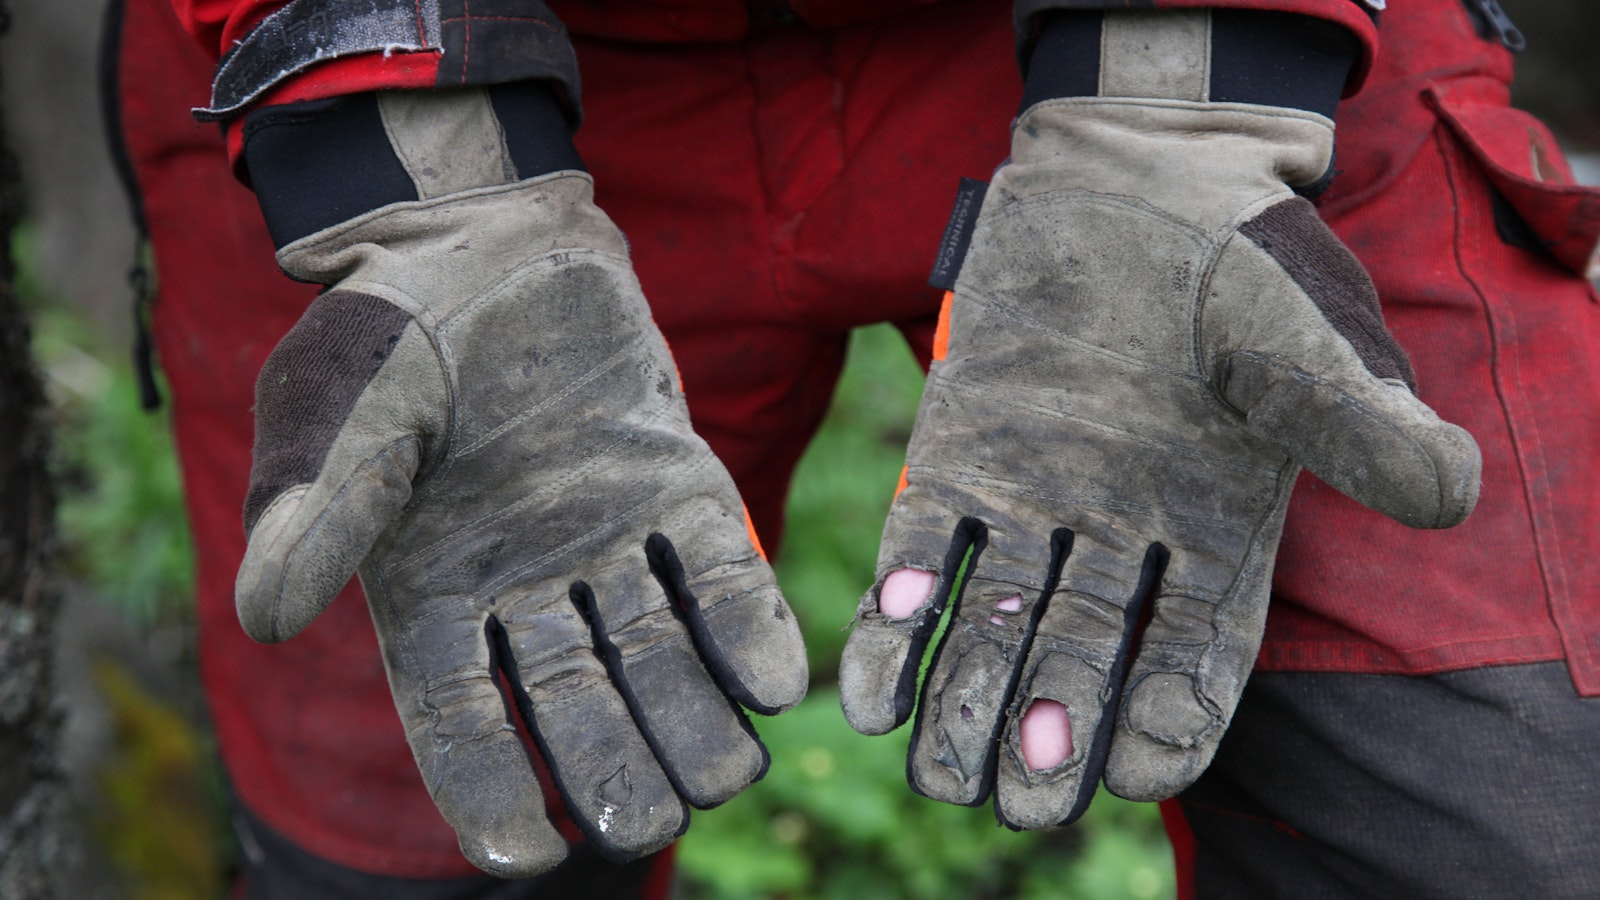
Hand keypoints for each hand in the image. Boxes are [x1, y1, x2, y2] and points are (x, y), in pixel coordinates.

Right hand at [234, 90, 807, 875]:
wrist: (487, 234)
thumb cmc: (393, 325)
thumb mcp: (342, 412)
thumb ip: (320, 508)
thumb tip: (262, 614)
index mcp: (434, 589)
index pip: (459, 715)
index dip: (487, 788)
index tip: (524, 857)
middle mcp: (528, 583)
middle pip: (575, 700)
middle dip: (614, 764)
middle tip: (651, 822)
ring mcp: (607, 538)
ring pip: (658, 651)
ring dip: (697, 716)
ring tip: (733, 775)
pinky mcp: (675, 484)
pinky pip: (717, 570)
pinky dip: (748, 623)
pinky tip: (780, 680)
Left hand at [838, 90, 1478, 827]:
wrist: (1131, 176)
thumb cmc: (1238, 258)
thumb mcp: (1306, 336)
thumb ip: (1358, 419)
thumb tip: (1449, 494)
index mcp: (1213, 532)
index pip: (1193, 654)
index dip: (1167, 718)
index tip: (1133, 773)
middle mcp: (1117, 536)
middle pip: (1082, 656)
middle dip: (1049, 728)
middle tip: (1020, 803)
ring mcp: (1030, 499)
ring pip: (996, 620)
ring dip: (965, 696)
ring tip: (936, 775)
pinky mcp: (956, 455)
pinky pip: (921, 546)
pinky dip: (897, 613)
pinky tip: (869, 688)